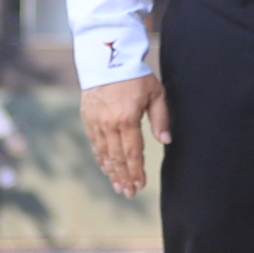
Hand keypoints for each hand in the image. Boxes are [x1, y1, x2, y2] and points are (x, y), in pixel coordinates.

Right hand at [82, 72, 169, 197]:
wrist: (107, 59)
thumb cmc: (136, 75)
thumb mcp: (156, 93)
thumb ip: (161, 118)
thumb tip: (166, 140)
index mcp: (127, 119)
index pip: (133, 153)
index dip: (137, 171)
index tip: (140, 185)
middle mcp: (109, 124)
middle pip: (117, 158)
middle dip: (124, 177)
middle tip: (129, 193)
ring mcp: (95, 122)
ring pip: (103, 154)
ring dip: (111, 172)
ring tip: (119, 186)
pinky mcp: (87, 118)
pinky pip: (94, 144)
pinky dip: (100, 158)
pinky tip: (106, 168)